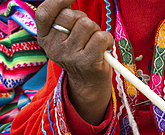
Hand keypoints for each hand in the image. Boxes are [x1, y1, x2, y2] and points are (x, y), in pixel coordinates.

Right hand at [36, 0, 113, 124]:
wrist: (88, 84)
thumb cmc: (80, 55)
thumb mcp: (64, 39)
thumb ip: (63, 22)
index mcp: (45, 39)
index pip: (45, 13)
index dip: (57, 1)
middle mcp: (54, 48)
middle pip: (72, 15)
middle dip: (84, 20)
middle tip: (87, 36)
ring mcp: (70, 56)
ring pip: (88, 24)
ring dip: (97, 31)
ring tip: (96, 44)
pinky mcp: (87, 62)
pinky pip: (101, 37)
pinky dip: (108, 39)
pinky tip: (105, 48)